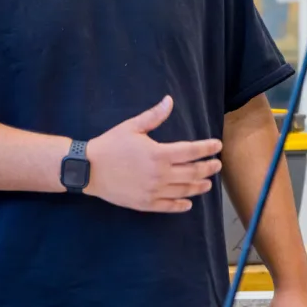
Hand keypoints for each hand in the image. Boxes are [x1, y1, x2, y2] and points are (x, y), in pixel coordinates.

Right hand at [84, 96, 222, 212]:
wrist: (88, 169)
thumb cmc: (110, 145)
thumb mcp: (132, 127)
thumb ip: (154, 116)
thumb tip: (169, 100)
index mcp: (159, 153)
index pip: (192, 151)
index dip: (207, 148)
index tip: (217, 146)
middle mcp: (161, 174)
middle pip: (193, 172)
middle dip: (208, 168)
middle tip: (217, 165)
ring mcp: (154, 191)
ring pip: (184, 190)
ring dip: (199, 186)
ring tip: (208, 183)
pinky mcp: (145, 204)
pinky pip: (169, 206)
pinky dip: (181, 205)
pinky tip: (188, 203)